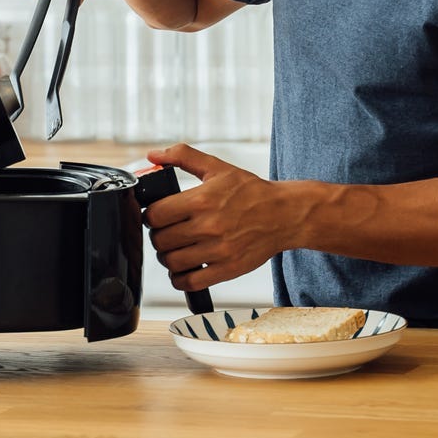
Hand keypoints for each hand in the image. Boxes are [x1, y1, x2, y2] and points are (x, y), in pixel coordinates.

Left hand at [142, 144, 300, 291]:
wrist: (285, 214)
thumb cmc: (251, 191)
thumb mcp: (218, 167)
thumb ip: (183, 156)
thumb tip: (152, 155)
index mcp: (202, 199)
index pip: (156, 215)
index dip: (152, 216)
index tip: (158, 216)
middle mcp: (209, 226)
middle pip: (161, 240)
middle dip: (159, 236)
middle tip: (167, 232)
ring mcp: (218, 250)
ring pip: (171, 262)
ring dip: (168, 257)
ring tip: (175, 249)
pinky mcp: (227, 269)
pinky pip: (190, 282)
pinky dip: (180, 279)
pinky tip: (184, 269)